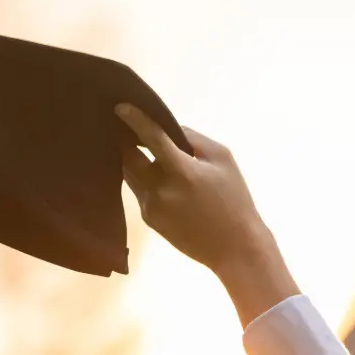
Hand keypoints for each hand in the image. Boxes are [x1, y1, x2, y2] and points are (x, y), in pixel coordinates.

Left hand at [116, 103, 299, 326]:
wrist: (235, 247)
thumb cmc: (234, 198)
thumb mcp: (223, 159)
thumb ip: (193, 139)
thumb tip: (167, 127)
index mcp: (182, 171)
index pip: (151, 139)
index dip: (135, 120)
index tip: (119, 107)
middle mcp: (160, 189)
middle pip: (129, 157)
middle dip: (126, 141)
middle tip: (126, 127)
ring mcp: (150, 206)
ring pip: (130, 174)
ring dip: (132, 160)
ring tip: (137, 146)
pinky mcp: (148, 218)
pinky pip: (139, 190)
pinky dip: (142, 178)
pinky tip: (153, 174)